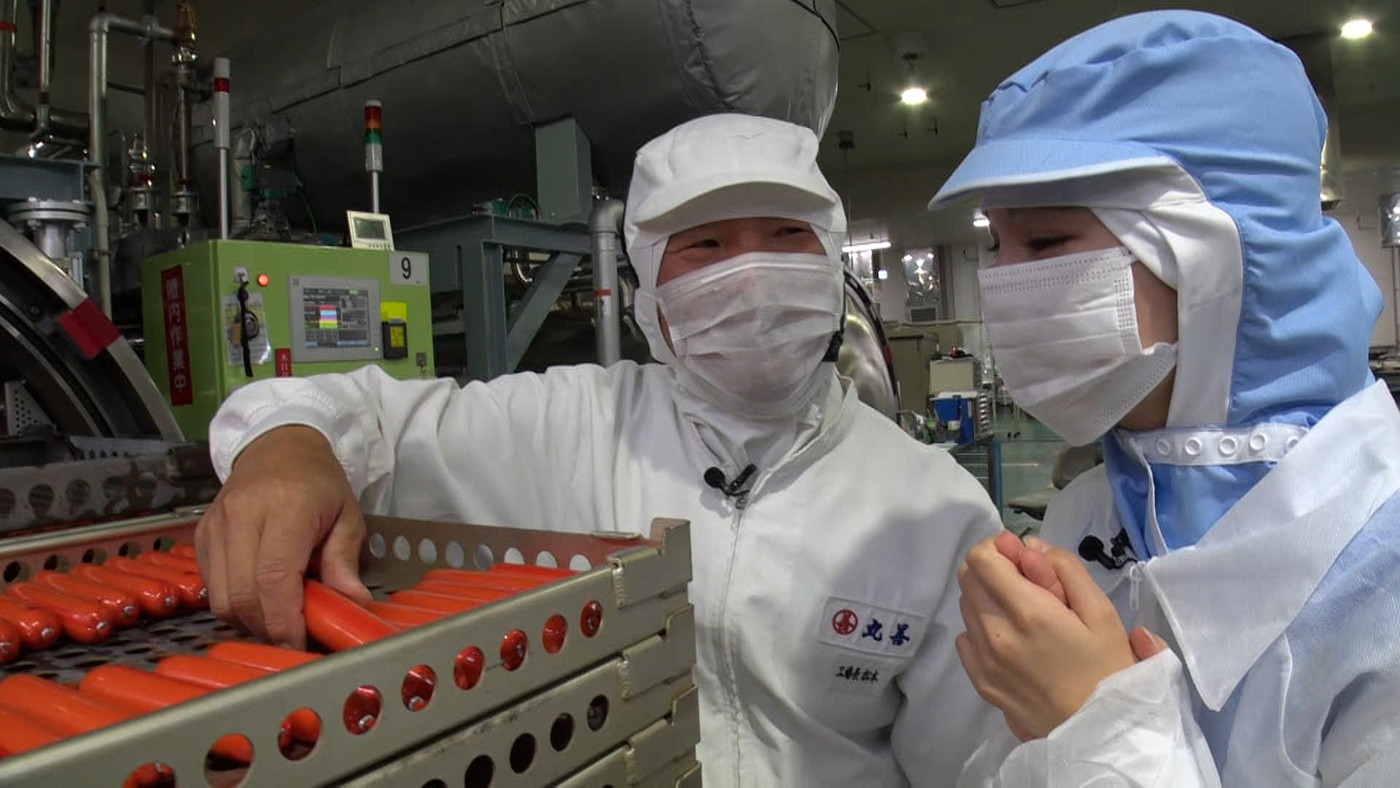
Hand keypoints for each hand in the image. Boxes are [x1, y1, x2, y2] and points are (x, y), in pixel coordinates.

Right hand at [195, 426, 369, 648]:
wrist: (278, 444)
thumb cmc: (319, 481)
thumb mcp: (347, 516)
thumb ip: (345, 561)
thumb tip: (354, 605)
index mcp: (286, 507)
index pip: (274, 577)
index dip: (283, 619)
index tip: (298, 641)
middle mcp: (242, 515)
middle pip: (242, 594)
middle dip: (267, 626)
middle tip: (293, 634)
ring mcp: (215, 525)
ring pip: (220, 597)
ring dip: (248, 619)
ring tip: (277, 615)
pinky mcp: (201, 534)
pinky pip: (210, 585)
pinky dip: (232, 602)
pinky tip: (257, 596)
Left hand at [955, 536, 1135, 739]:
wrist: (1100, 734)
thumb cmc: (1108, 670)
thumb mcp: (1101, 612)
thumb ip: (1063, 569)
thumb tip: (1028, 545)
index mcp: (1028, 612)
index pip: (981, 558)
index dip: (999, 549)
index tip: (1023, 559)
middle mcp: (996, 633)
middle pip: (968, 578)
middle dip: (993, 570)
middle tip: (1028, 586)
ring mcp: (983, 660)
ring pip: (966, 606)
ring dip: (987, 598)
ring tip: (1025, 616)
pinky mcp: (980, 682)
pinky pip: (965, 638)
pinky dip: (981, 629)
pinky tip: (1012, 641)